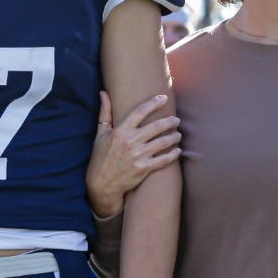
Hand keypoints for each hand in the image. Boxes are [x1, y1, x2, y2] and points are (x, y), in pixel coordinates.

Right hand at [85, 92, 180, 217]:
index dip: (154, 103)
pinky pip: (163, 160)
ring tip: (178, 134)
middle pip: (156, 126)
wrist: (102, 184)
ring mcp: (138, 156)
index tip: (164, 98)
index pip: (140, 111)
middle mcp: (130, 142)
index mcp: (120, 131)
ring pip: (163, 142)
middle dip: (170, 121)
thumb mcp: (100, 133)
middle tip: (176, 120)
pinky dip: (173, 154)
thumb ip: (104, 112)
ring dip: (174, 137)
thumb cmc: (100, 157)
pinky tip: (177, 150)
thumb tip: (103, 93)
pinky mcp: (144, 168)